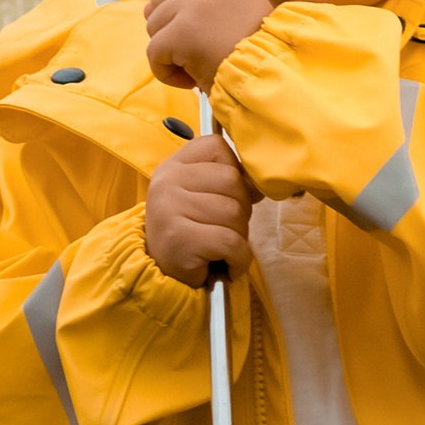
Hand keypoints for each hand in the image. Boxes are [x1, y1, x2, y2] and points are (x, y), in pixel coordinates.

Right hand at [144, 134, 255, 288]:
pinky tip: (226, 264)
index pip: (218, 147)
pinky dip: (239, 259)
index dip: (234, 172)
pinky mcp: (178, 239)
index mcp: (173, 165)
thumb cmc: (192, 233)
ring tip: (220, 248)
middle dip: (240, 210)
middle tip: (222, 229)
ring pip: (234, 212)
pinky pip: (231, 242)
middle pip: (232, 180)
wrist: (164, 277)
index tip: (224, 197)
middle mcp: (166, 182)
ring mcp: (168, 209)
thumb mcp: (204, 196)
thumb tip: (260, 182)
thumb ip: (227, 179)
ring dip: (239, 237)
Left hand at [145, 0, 272, 93]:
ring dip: (170, 50)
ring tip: (199, 62)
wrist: (269, 75)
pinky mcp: (181, 32)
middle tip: (199, 47)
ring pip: (154, 24)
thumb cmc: (255, 51)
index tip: (183, 8)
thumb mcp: (239, 7)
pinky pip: (154, 53)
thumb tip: (147, 8)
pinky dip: (166, 71)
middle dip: (171, 26)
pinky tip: (192, 78)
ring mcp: (193, 3)